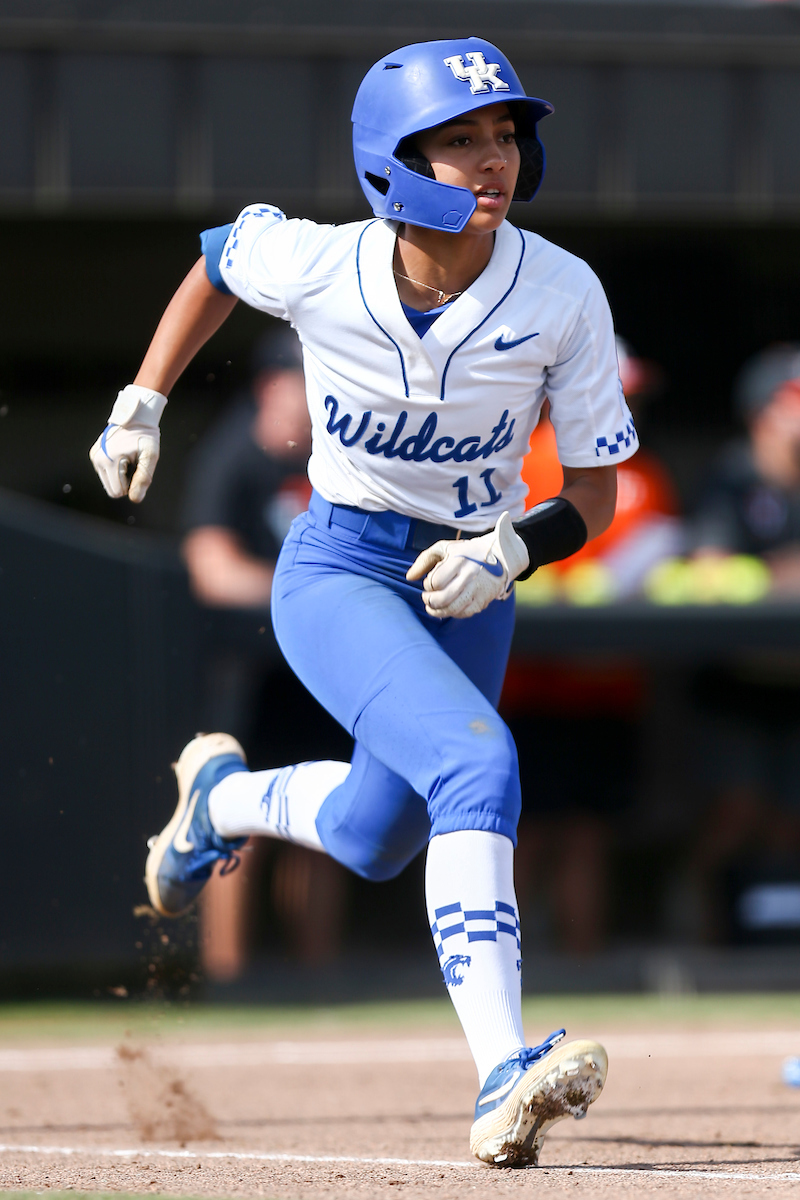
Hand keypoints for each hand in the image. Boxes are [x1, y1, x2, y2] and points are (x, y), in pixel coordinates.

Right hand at [89, 384, 166, 502]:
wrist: (136, 416)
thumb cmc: (146, 436)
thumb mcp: (150, 456)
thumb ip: (143, 478)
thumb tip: (135, 499)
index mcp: (110, 460)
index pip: (118, 492)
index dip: (131, 486)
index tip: (137, 469)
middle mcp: (98, 459)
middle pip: (111, 489)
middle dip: (124, 482)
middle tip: (134, 465)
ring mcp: (94, 456)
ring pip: (107, 482)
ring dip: (119, 476)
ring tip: (128, 459)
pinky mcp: (94, 454)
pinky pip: (105, 473)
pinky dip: (114, 469)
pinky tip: (122, 456)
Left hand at [406, 511, 528, 617]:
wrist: (499, 555)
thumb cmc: (466, 552)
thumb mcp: (445, 548)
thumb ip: (424, 560)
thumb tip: (409, 577)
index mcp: (458, 561)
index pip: (435, 582)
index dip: (428, 585)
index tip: (430, 582)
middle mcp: (469, 576)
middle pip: (442, 599)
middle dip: (429, 601)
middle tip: (427, 598)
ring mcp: (478, 589)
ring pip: (453, 609)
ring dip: (437, 611)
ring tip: (432, 606)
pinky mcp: (484, 600)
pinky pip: (464, 613)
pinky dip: (452, 613)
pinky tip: (448, 608)